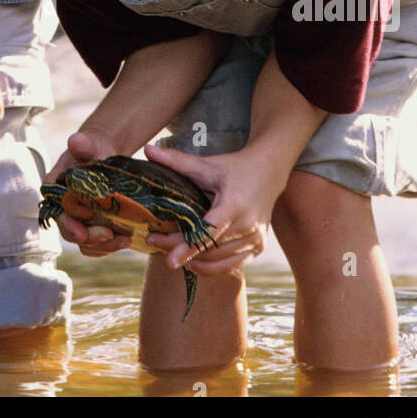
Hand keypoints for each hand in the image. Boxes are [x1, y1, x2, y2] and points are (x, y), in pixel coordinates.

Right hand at [45, 129, 132, 257]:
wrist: (104, 155)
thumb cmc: (93, 148)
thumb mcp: (89, 144)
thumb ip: (83, 143)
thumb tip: (76, 140)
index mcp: (55, 190)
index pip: (57, 212)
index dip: (69, 225)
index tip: (84, 233)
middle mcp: (63, 208)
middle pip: (71, 232)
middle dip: (91, 239)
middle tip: (111, 235)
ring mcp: (78, 220)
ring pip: (85, 243)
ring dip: (104, 246)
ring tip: (125, 240)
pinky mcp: (92, 227)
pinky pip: (97, 244)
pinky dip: (110, 246)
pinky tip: (127, 240)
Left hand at [143, 143, 286, 276]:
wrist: (269, 172)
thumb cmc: (234, 168)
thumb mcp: (207, 164)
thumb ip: (177, 161)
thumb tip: (147, 150)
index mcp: (235, 204)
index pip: (208, 231)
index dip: (187, 247)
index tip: (169, 260)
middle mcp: (248, 225)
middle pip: (210, 248)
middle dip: (181, 250)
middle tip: (155, 243)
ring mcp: (255, 239)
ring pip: (219, 261)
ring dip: (194, 261)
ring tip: (170, 253)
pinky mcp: (258, 247)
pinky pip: (232, 265)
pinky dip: (211, 267)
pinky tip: (194, 262)